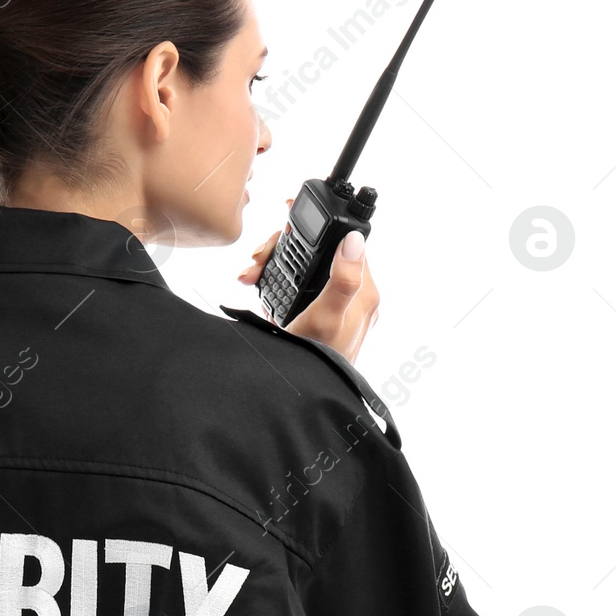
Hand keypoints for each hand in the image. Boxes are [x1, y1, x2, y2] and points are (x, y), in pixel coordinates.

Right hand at [237, 199, 379, 364]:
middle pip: (321, 254)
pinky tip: (261, 293)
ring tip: (251, 276)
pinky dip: (278, 286)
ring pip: (307, 271)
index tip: (286, 218)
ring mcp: (337, 309)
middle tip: (257, 260)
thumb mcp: (326, 316)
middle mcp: (354, 298)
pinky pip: (301, 290)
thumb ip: (344, 278)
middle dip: (283, 251)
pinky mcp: (320, 320)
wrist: (303, 396)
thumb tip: (355, 239)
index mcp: (364, 291)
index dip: (315, 228)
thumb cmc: (315, 361)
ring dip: (275, 267)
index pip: (344, 242)